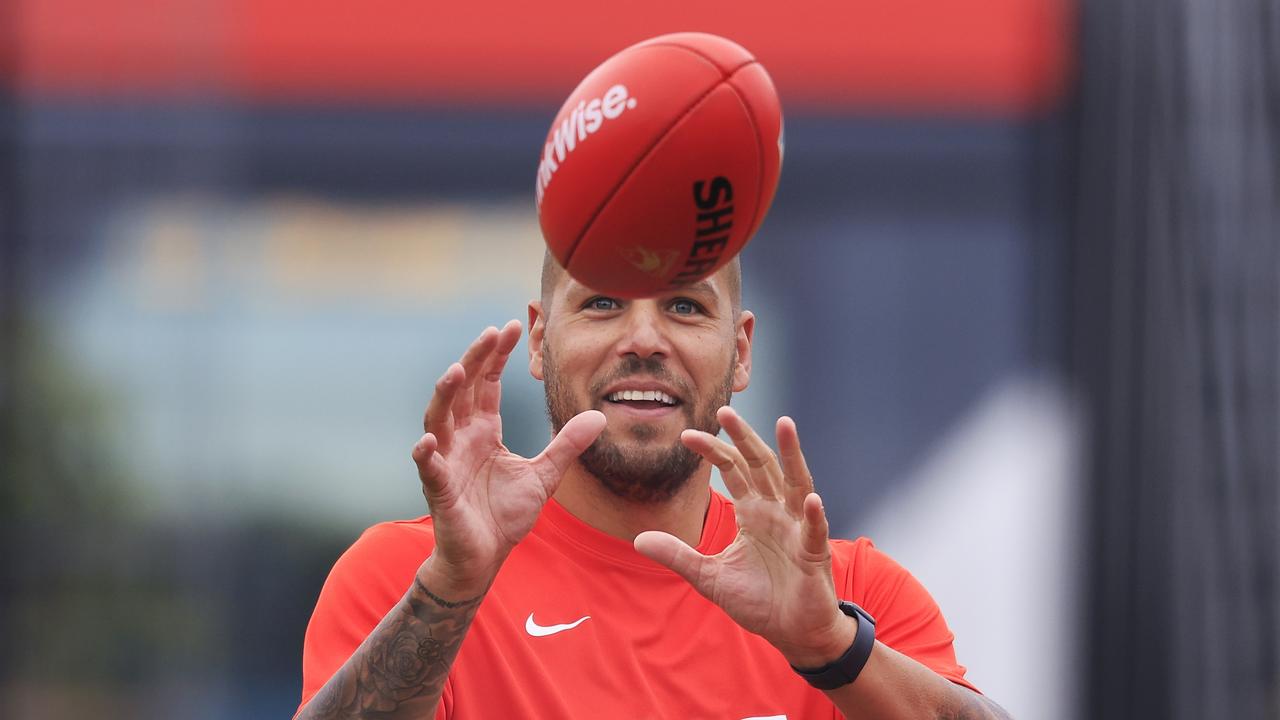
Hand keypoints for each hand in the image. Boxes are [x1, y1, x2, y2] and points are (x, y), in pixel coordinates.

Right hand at [412, 320, 605, 589]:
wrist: (483, 558)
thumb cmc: (504, 515)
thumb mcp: (545, 475)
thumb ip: (567, 445)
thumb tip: (599, 416)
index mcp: (483, 431)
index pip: (487, 383)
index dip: (496, 355)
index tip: (511, 327)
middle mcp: (461, 439)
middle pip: (463, 390)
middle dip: (474, 360)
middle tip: (490, 333)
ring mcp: (446, 462)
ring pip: (438, 420)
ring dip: (445, 396)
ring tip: (456, 371)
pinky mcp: (439, 490)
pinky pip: (428, 469)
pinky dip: (426, 454)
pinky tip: (428, 441)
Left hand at [633, 407, 854, 666]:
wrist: (792, 633)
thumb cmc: (758, 600)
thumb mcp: (708, 576)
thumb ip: (678, 555)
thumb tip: (638, 539)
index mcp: (753, 512)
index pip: (733, 470)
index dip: (713, 451)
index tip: (686, 435)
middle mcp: (776, 512)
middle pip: (761, 465)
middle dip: (744, 438)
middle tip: (725, 411)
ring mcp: (798, 530)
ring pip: (796, 484)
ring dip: (792, 455)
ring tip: (785, 424)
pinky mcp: (814, 554)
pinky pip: (814, 531)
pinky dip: (814, 515)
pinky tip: (811, 499)